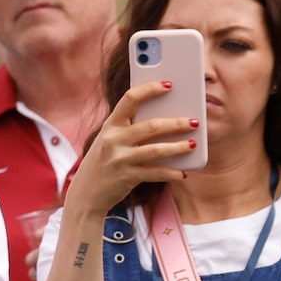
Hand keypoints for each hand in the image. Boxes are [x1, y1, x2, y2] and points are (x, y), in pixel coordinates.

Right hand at [62, 79, 195, 220]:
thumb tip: (164, 117)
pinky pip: (154, 173)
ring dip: (177, 147)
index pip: (130, 99)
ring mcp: (119, 159)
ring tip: (192, 144)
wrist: (85, 195)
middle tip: (194, 122)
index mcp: (110, 125)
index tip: (169, 85)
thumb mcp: (110, 141)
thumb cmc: (104, 163)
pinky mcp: (126, 178)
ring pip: (155, 150)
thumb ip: (129, 129)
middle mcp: (113, 140)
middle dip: (176, 123)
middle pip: (150, 126)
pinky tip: (183, 172)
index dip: (150, 89)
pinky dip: (171, 172)